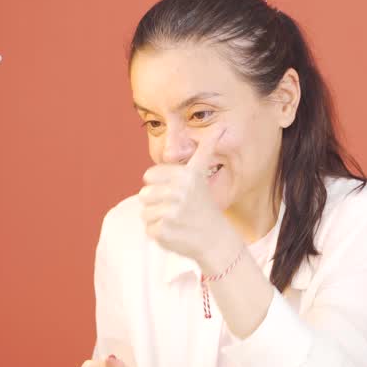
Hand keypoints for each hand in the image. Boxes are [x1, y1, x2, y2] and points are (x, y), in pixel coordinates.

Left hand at [140, 128, 233, 268]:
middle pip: (144, 194)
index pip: (149, 175)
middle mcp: (178, 193)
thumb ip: (206, 149)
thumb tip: (222, 127)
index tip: (175, 192)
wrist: (216, 240)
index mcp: (184, 176)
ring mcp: (170, 213)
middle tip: (176, 209)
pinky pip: (148, 229)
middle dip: (157, 202)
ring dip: (158, 218)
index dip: (159, 185)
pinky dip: (159, 233)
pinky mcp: (163, 231)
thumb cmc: (204, 205)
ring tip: (177, 220)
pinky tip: (176, 232)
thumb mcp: (202, 174)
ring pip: (145, 212)